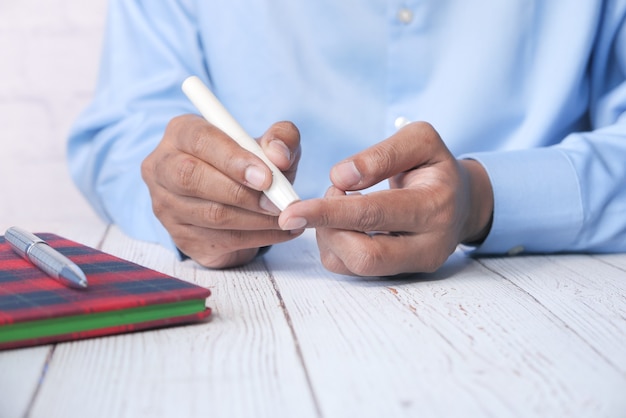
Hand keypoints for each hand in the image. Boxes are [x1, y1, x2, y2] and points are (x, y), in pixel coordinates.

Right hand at [141, 114, 302, 267]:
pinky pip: (222, 240)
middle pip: (192, 179)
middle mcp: (163, 167)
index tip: (266, 177)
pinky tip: (280, 231)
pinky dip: (258, 238)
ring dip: (255, 219)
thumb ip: (281, 138)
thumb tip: (280, 155)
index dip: (233, 159)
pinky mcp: (182, 237)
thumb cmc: (250, 165)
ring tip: (285, 216)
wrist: (238, 202)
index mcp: (181, 133)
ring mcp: (167, 206)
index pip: (200, 141)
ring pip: (210, 215)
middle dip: (241, 193)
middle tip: (276, 203)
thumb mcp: (270, 145)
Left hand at [278, 122, 492, 275]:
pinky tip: (347, 222)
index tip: (291, 211)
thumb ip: (382, 154)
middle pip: (363, 255)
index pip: (373, 214)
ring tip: (342, 204)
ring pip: (353, 266)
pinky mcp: (400, 274)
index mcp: (434, 206)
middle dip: (328, 227)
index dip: (328, 212)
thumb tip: (342, 177)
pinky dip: (337, 243)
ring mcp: (415, 265)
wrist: (462, 201)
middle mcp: (428, 245)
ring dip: (331, 234)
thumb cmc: (436, 166)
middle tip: (330, 194)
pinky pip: (353, 268)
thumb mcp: (420, 140)